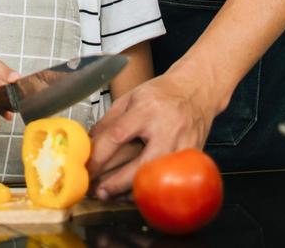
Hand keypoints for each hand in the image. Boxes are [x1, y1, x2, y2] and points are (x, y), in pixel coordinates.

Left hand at [87, 73, 218, 198]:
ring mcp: (183, 144)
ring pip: (158, 178)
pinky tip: (138, 191)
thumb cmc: (162, 93)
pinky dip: (153, 189)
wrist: (197, 89)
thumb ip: (109, 121)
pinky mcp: (193, 157)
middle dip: (117, 183)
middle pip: (141, 165)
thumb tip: (89, 143)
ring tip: (115, 195)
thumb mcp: (131, 97)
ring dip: (134, 191)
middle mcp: (167, 128)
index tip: (87, 168)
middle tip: (99, 192)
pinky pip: (171, 180)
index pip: (117, 136)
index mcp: (146, 109)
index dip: (99, 156)